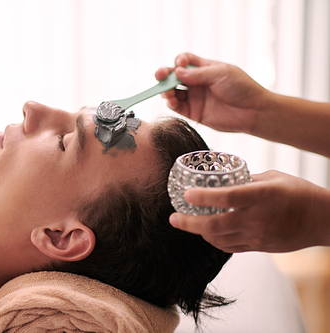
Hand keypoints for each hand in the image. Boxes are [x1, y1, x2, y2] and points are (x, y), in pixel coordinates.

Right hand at [155, 53, 271, 133]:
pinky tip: (171, 100)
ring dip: (166, 90)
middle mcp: (198, 82)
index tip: (179, 64)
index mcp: (205, 69)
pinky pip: (177, 106)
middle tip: (159, 76)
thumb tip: (176, 72)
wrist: (253, 111)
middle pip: (174, 76)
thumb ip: (197, 74)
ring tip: (166, 91)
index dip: (179, 61)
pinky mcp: (194, 113)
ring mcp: (195, 98)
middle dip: (165, 74)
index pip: (185, 61)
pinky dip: (171, 103)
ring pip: (173, 92)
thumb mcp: (220, 74)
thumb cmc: (242, 88)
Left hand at [169, 170, 329, 252]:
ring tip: (186, 223)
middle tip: (173, 218)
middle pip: (215, 225)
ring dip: (199, 232)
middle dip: (189, 223)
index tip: (186, 195)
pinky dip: (214, 240)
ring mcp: (259, 236)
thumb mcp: (274, 177)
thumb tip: (221, 179)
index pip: (227, 198)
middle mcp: (258, 218)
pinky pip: (230, 247)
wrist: (324, 220)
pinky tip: (207, 232)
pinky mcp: (260, 247)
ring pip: (219, 240)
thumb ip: (246, 179)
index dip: (203, 197)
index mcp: (263, 196)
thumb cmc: (300, 192)